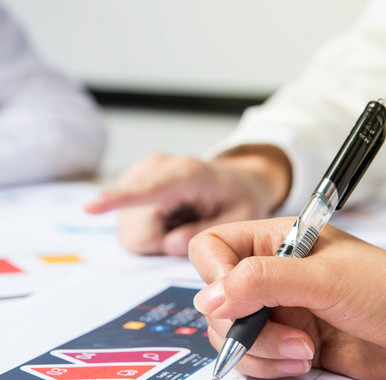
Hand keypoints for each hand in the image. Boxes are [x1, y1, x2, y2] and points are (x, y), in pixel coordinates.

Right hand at [84, 146, 290, 255]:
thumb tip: (170, 244)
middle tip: (191, 229)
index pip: (148, 190)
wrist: (235, 180)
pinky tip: (171, 216)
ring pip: (131, 232)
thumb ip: (208, 232)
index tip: (90, 207)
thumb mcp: (241, 217)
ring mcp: (138, 175)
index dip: (119, 199)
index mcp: (187, 173)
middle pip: (137, 230)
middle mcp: (156, 168)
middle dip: (161, 243)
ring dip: (156, 237)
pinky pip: (129, 227)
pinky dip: (150, 230)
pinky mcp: (129, 184)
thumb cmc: (239, 197)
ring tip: (183, 219)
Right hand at [190, 218, 385, 378]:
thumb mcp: (326, 278)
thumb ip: (263, 281)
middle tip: (292, 336)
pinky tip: (307, 362)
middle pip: (219, 302)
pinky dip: (271, 367)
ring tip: (306, 353)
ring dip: (263, 352)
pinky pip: (256, 360)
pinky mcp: (292, 343)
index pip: (214, 248)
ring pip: (233, 336)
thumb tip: (209, 297)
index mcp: (280, 241)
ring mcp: (283, 311)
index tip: (232, 301)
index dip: (214, 276)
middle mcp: (276, 274)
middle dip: (248, 327)